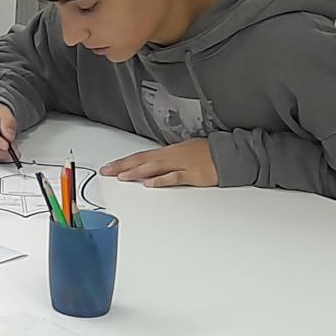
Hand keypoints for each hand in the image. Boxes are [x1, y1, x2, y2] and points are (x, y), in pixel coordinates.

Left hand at [101, 138, 217, 187]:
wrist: (228, 154)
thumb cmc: (205, 153)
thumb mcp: (181, 153)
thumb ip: (165, 161)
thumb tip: (149, 166)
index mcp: (167, 152)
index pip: (140, 156)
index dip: (123, 162)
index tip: (109, 167)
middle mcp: (171, 156)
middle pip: (143, 160)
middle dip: (123, 166)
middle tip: (107, 171)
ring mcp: (182, 164)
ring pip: (155, 167)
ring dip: (138, 172)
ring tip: (122, 177)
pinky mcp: (193, 174)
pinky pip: (175, 177)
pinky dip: (162, 180)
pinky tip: (150, 183)